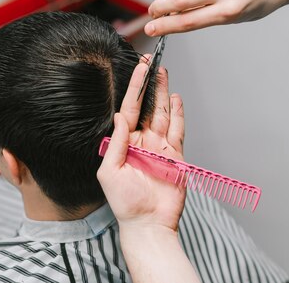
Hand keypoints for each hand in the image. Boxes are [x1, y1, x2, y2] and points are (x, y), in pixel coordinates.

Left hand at [97, 62, 185, 231]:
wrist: (148, 224)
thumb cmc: (124, 203)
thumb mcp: (110, 172)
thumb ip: (116, 143)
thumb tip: (119, 117)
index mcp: (125, 142)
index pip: (130, 108)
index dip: (135, 87)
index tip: (140, 68)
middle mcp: (142, 141)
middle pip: (148, 106)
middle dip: (150, 85)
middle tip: (153, 63)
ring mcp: (160, 148)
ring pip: (164, 114)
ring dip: (164, 94)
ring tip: (165, 73)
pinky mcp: (175, 156)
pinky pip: (178, 130)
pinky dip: (179, 114)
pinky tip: (176, 99)